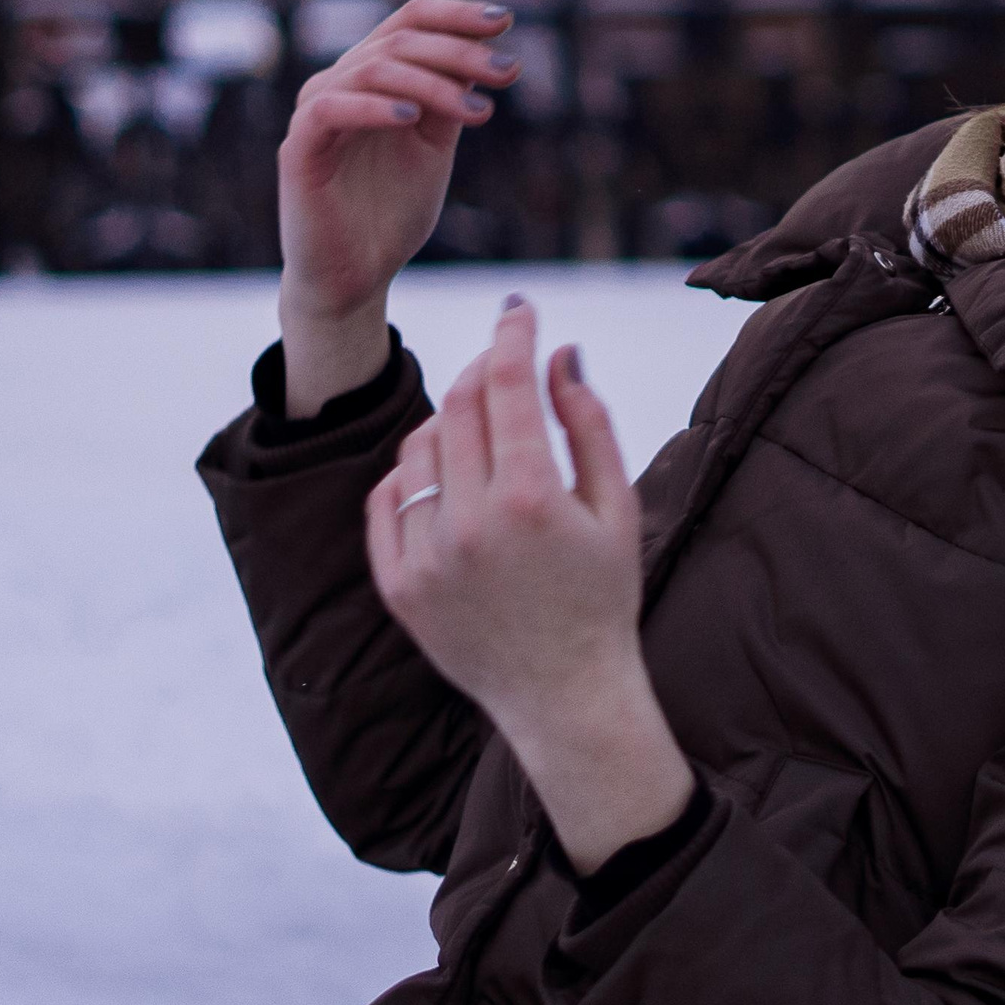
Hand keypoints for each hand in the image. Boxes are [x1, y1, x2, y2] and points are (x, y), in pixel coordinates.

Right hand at [277, 0, 522, 413]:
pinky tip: (412, 118)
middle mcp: (341, 82)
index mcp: (374, 76)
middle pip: (400, 39)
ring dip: (433, 85)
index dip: (456, 13)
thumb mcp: (436, 145)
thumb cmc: (393, 209)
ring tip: (478, 114)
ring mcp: (317, 111)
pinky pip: (331, 107)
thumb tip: (488, 49)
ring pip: (374, 69)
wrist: (356, 275)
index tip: (505, 22)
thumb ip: (452, 97)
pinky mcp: (299, 147)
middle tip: (509, 72)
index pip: (410, 19)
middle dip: (460, 52)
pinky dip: (374, 107)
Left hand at [366, 299, 691, 871]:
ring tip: (486, 435)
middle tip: (508, 367)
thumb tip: (561, 354)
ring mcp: (426, 556)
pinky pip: (388, 498)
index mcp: (530, 497)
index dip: (513, 334)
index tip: (518, 310)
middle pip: (460, 405)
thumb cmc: (602, 594)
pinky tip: (446, 478)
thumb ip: (588, 422)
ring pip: (419, 446)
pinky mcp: (397, 585)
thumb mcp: (617, 504)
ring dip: (451, 422)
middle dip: (486, 371)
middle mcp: (469, 523)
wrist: (563, 694)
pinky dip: (413, 473)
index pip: (507, 383)